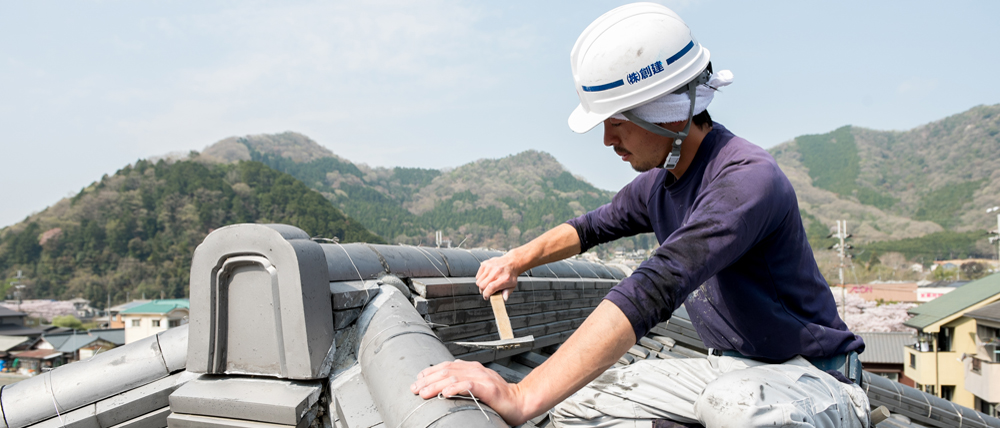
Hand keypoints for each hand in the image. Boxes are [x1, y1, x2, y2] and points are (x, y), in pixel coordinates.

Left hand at [410, 360, 528, 424]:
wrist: (520, 401)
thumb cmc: (499, 397)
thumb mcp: (477, 386)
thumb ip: (463, 383)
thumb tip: (442, 386)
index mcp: (471, 368)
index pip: (446, 366)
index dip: (429, 372)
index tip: (417, 380)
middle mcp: (475, 370)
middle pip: (446, 371)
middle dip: (428, 379)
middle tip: (415, 389)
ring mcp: (482, 378)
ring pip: (454, 378)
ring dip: (436, 385)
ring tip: (424, 392)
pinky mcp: (488, 388)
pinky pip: (469, 386)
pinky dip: (455, 388)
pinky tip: (445, 393)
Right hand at [476, 255, 519, 299]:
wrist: (511, 262)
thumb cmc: (511, 275)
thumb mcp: (512, 285)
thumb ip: (507, 293)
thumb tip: (503, 299)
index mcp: (504, 278)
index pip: (491, 287)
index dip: (486, 294)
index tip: (486, 297)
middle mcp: (497, 272)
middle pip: (482, 285)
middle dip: (483, 291)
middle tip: (487, 291)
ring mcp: (490, 267)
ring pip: (478, 281)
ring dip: (481, 285)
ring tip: (487, 284)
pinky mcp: (485, 264)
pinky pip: (477, 276)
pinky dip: (480, 279)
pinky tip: (486, 278)